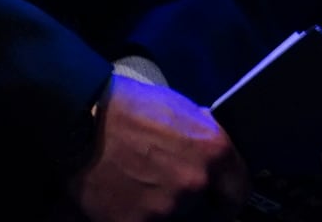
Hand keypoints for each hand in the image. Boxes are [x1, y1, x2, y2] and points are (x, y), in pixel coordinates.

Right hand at [70, 73, 245, 221]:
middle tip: (168, 187)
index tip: (220, 198)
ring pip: (172, 217)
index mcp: (215, 151)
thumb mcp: (186, 113)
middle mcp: (196, 182)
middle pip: (204, 209)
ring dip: (161, 208)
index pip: (239, 191)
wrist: (83, 122)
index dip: (228, 196)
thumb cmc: (134, 110)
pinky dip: (135, 216)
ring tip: (140, 188)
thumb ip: (206, 142)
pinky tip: (123, 199)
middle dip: (192, 202)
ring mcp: (165, 207)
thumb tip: (217, 160)